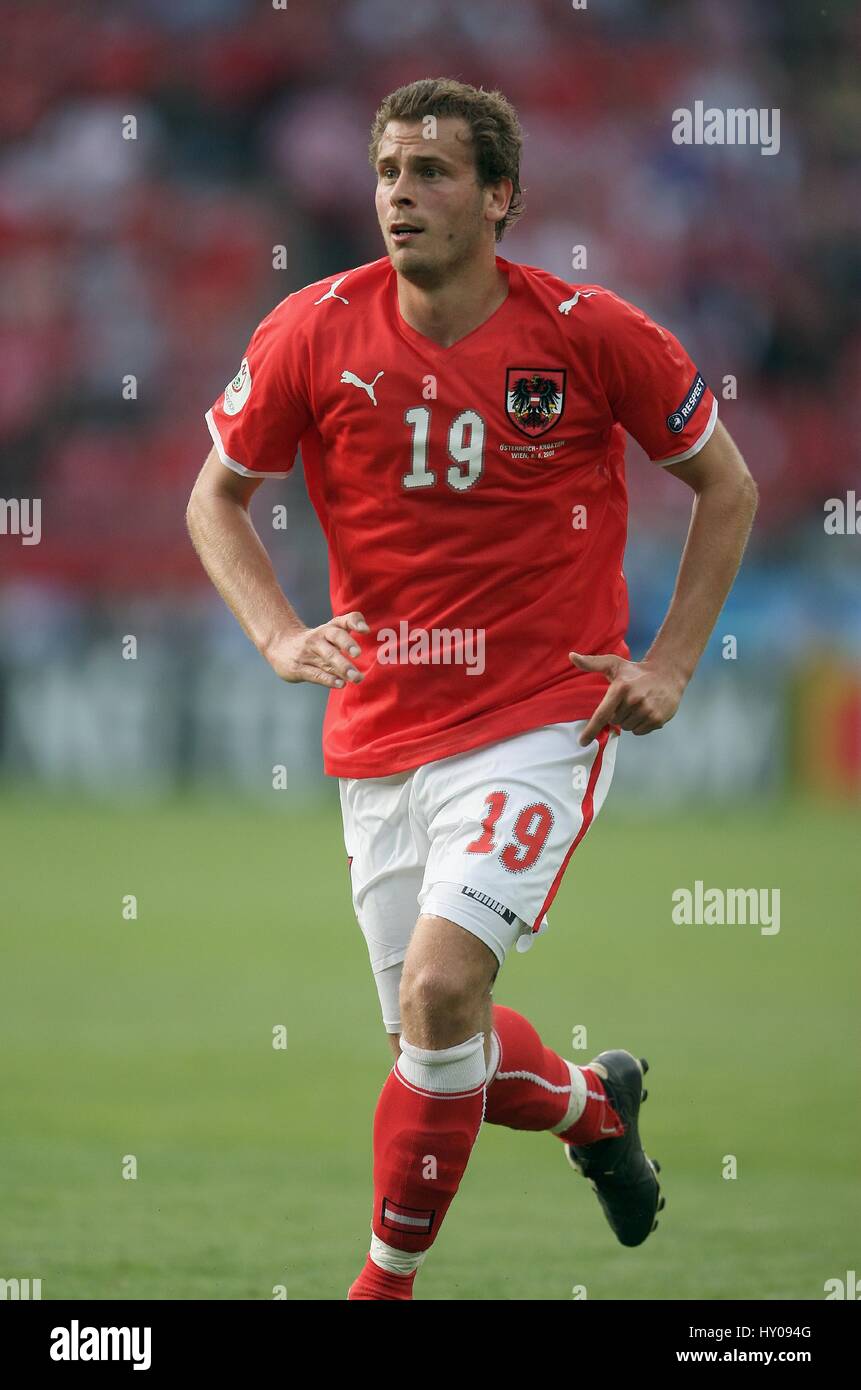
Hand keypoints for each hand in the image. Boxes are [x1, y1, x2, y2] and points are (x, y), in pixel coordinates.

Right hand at [265, 611, 369, 688]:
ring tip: (356, 677)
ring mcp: (307, 652)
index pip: (342, 621)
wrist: (279, 645)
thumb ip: (349, 629)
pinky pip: (315, 674)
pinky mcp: (298, 668)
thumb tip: (368, 631)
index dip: (354, 623)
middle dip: (347, 644)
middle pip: (334, 637)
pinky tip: (340, 684)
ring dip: (342, 667)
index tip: (365, 630)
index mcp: (328, 629)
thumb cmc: (314, 641)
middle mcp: (319, 638)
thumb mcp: (329, 632)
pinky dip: (328, 679)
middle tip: (358, 654)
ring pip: (327, 658)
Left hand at [569, 651, 686, 744]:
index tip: (582, 742)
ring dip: (629, 720)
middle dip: (618, 714)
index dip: (591, 730)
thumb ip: (591, 662)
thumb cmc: (635, 671)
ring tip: (638, 705)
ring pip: (627, 728)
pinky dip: (640, 725)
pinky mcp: (657, 719)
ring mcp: (647, 711)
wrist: (667, 674)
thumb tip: (571, 656)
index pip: (602, 714)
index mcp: (621, 688)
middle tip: (627, 701)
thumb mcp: (614, 664)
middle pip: (615, 722)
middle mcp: (634, 700)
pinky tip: (646, 711)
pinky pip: (639, 732)